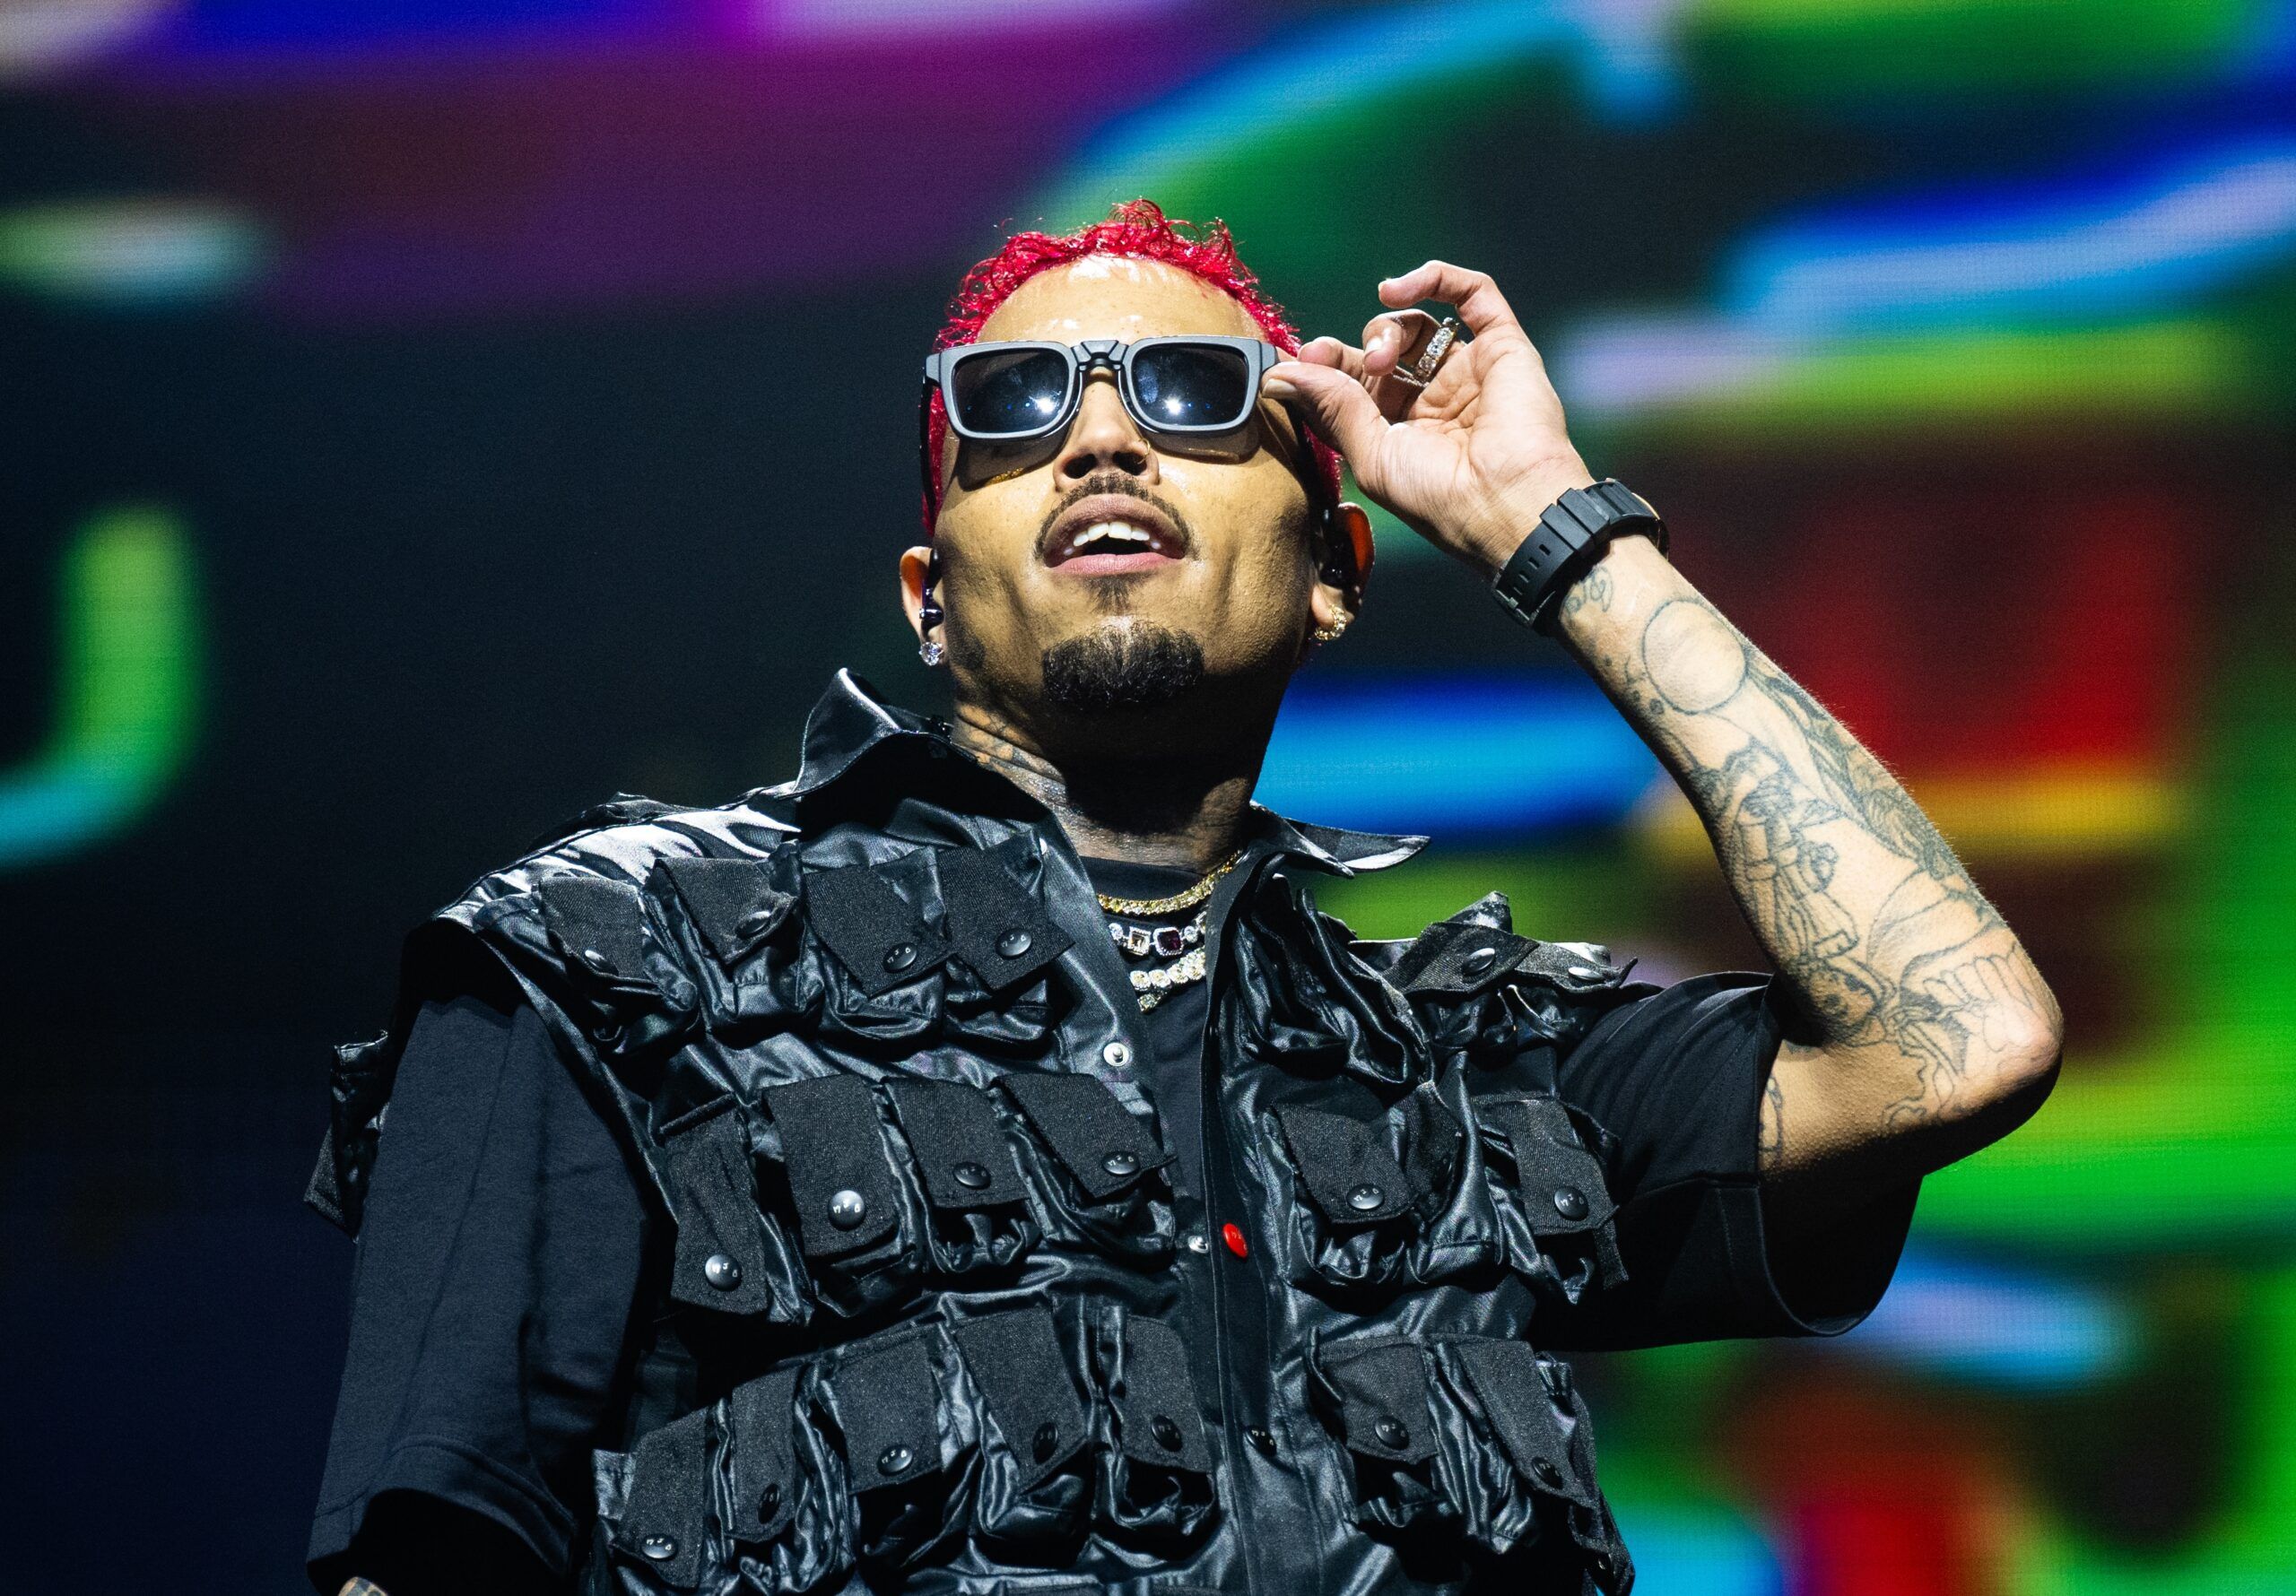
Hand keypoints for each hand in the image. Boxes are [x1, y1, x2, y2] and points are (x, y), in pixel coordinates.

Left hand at [1264, 261, 1593, 574]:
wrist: (1506, 502)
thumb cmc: (1439, 499)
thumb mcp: (1370, 455)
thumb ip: (1330, 408)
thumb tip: (1278, 376)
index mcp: (1400, 433)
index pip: (1353, 385)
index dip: (1324, 368)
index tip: (1299, 364)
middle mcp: (1434, 401)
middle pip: (1382, 350)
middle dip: (1353, 349)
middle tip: (1330, 358)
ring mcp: (1468, 372)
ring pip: (1418, 324)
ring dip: (1387, 327)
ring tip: (1381, 355)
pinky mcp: (1503, 347)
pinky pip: (1474, 294)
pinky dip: (1435, 277)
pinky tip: (1397, 288)